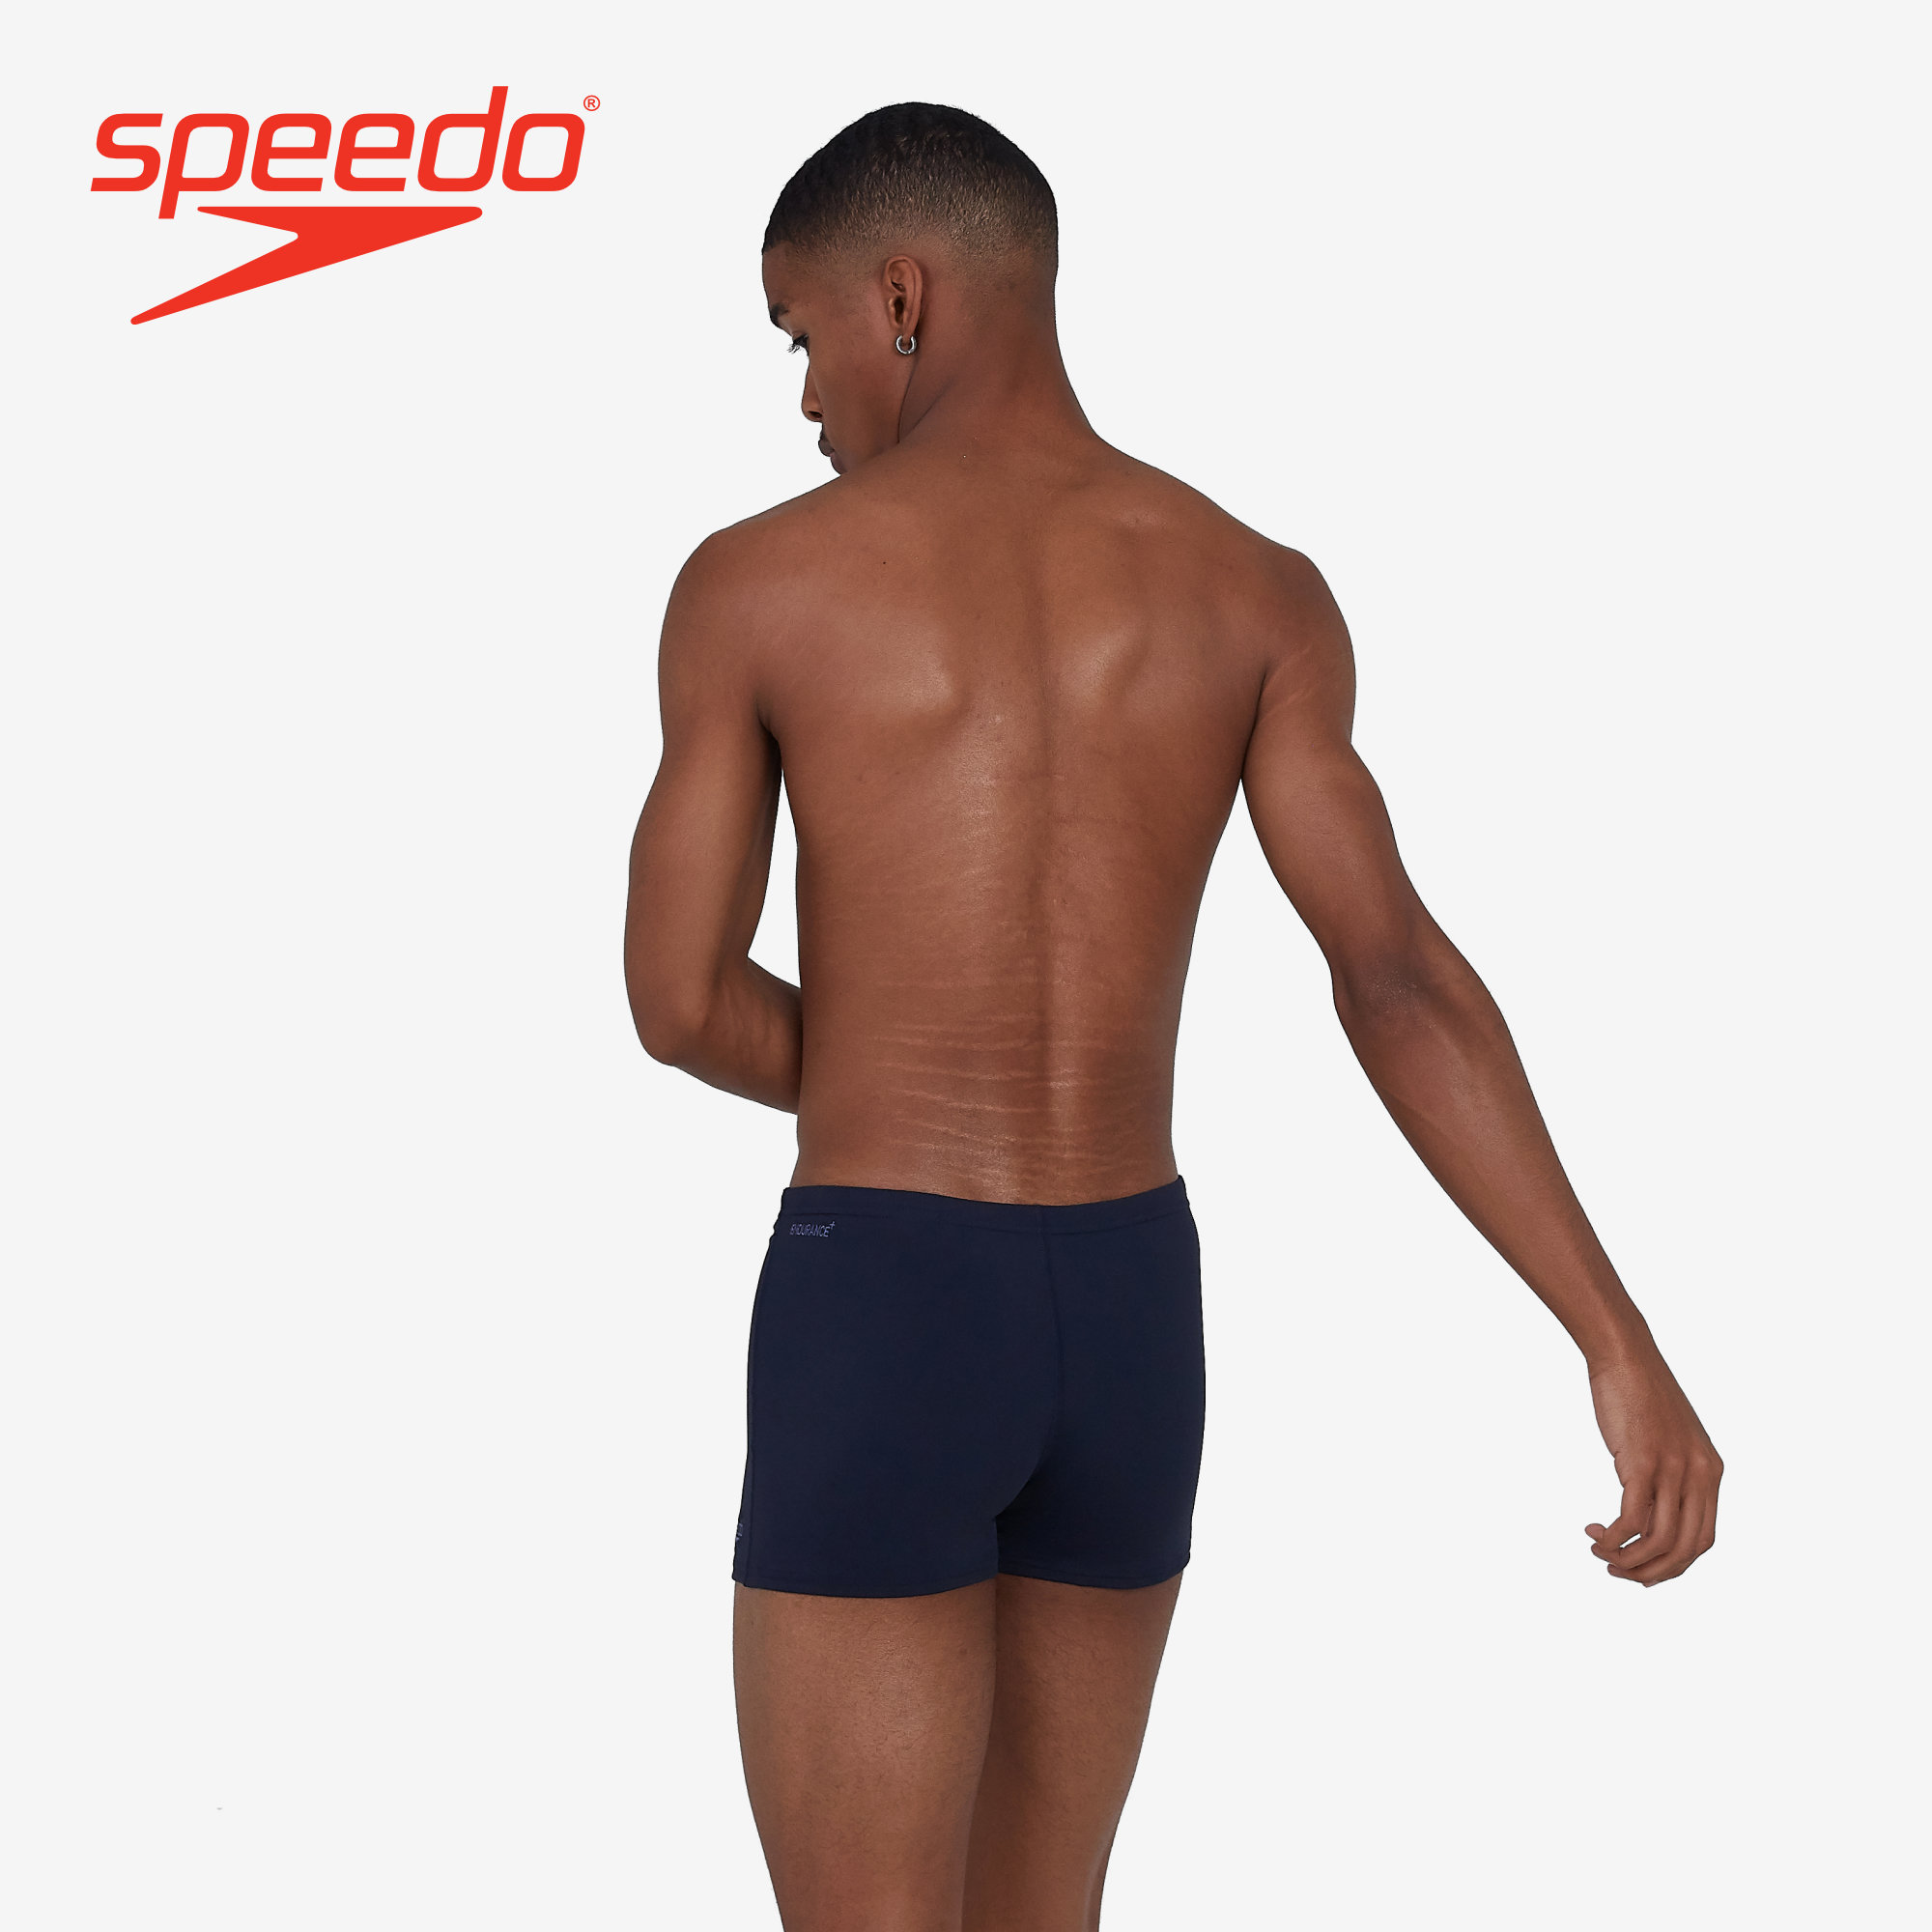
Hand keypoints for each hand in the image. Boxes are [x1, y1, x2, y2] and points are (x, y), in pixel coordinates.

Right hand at [1583, 1352, 1721, 1585]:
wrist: (1625, 1354)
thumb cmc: (1640, 1392)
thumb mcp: (1669, 1438)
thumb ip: (1672, 1473)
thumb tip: (1652, 1508)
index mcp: (1711, 1471)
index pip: (1703, 1540)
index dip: (1674, 1565)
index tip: (1642, 1569)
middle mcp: (1699, 1475)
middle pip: (1685, 1550)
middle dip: (1650, 1572)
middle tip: (1617, 1571)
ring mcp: (1673, 1469)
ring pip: (1659, 1541)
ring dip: (1627, 1559)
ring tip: (1599, 1552)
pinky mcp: (1643, 1462)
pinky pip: (1633, 1520)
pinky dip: (1614, 1538)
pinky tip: (1596, 1533)